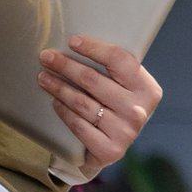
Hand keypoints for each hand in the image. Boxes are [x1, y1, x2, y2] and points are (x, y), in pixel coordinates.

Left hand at [39, 34, 161, 182]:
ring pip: (82, 102)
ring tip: (43, 78)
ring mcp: (125, 131)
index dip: (94, 48)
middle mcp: (139, 110)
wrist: (113, 147)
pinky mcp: (110, 149)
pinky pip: (78, 124)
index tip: (72, 41)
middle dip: (65, 65)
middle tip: (46, 57)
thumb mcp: (124, 87)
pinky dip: (63, 111)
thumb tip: (76, 43)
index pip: (119, 60)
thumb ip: (112, 70)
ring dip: (58, 87)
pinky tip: (55, 102)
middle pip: (93, 80)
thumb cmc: (115, 108)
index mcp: (148, 89)